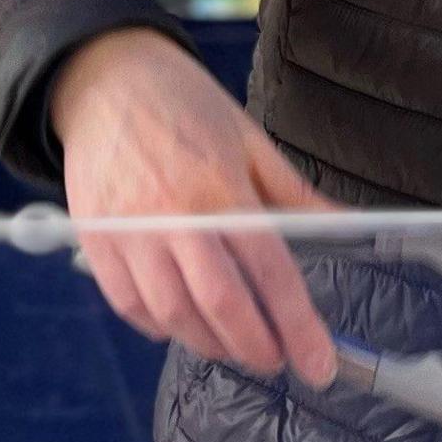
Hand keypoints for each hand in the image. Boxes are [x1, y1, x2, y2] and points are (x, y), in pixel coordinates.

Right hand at [51, 28, 340, 384]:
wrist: (105, 78)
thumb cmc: (184, 106)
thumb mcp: (250, 140)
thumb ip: (295, 194)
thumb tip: (346, 226)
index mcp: (220, 186)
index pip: (269, 271)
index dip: (298, 326)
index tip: (318, 363)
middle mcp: (172, 214)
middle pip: (219, 303)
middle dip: (255, 346)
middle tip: (278, 361)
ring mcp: (127, 231)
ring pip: (172, 314)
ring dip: (209, 343)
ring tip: (235, 346)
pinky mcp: (95, 240)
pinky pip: (128, 305)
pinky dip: (160, 326)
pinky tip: (184, 324)